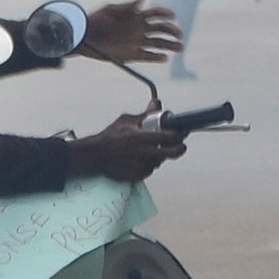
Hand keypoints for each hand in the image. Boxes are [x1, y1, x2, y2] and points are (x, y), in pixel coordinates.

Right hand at [65, 114, 188, 182]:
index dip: (180, 135)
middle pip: (172, 153)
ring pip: (160, 161)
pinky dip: (148, 164)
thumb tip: (157, 103)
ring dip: (159, 155)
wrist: (95, 156)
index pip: (170, 137)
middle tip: (180, 146)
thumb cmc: (110, 136)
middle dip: (179, 149)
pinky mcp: (138, 175)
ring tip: (148, 149)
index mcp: (142, 137)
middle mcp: (144, 153)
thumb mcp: (126, 121)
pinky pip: (150, 169)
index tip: (182, 133)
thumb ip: (145, 114)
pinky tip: (139, 158)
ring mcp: (142, 165)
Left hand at [83, 0, 183, 65]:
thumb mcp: (110, 10)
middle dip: (171, 31)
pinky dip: (156, 57)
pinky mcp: (132, 54)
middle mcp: (140, 29)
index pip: (155, 14)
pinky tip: (164, 57)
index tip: (172, 15)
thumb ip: (126, 6)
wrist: (84, 37)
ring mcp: (137, 42)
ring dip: (169, 45)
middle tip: (178, 34)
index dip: (165, 13)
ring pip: (158, 43)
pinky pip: (148, 56)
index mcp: (136, 16)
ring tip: (179, 47)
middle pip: (161, 29)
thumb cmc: (96, 20)